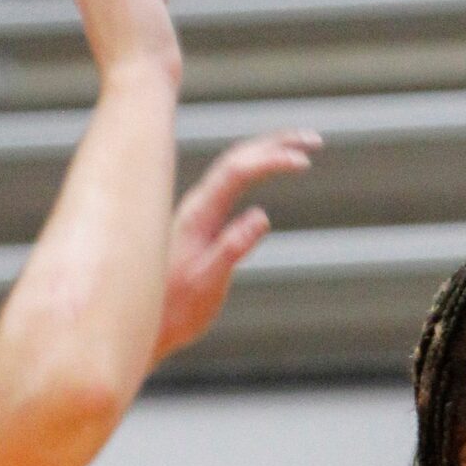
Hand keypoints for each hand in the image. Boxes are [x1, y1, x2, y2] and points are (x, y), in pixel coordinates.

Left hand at [152, 130, 321, 360]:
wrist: (151, 324)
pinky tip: (267, 170)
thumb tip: (262, 216)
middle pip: (238, 158)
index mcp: (199, 215)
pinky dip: (255, 169)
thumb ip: (232, 248)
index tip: (304, 161)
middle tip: (314, 141)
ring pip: (234, 168)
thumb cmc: (177, 309)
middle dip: (276, 144)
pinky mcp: (202, 223)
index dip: (271, 159)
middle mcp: (197, 206)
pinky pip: (231, 183)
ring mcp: (199, 212)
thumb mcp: (208, 283)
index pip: (237, 172)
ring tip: (300, 150)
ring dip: (266, 152)